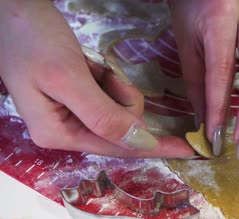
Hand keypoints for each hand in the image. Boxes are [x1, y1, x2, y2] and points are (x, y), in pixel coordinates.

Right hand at [0, 0, 193, 157]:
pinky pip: (111, 94)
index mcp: (58, 134)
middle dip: (121, 98)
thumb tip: (139, 142)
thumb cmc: (34, 40)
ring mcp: (72, 113)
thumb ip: (103, 115)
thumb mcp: (68, 79)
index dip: (155, 147)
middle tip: (100, 72)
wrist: (14, 9)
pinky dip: (109, 78)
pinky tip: (90, 65)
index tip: (189, 150)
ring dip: (114, 85)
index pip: (118, 147)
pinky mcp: (79, 97)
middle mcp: (66, 130)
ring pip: (120, 109)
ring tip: (91, 66)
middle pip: (120, 128)